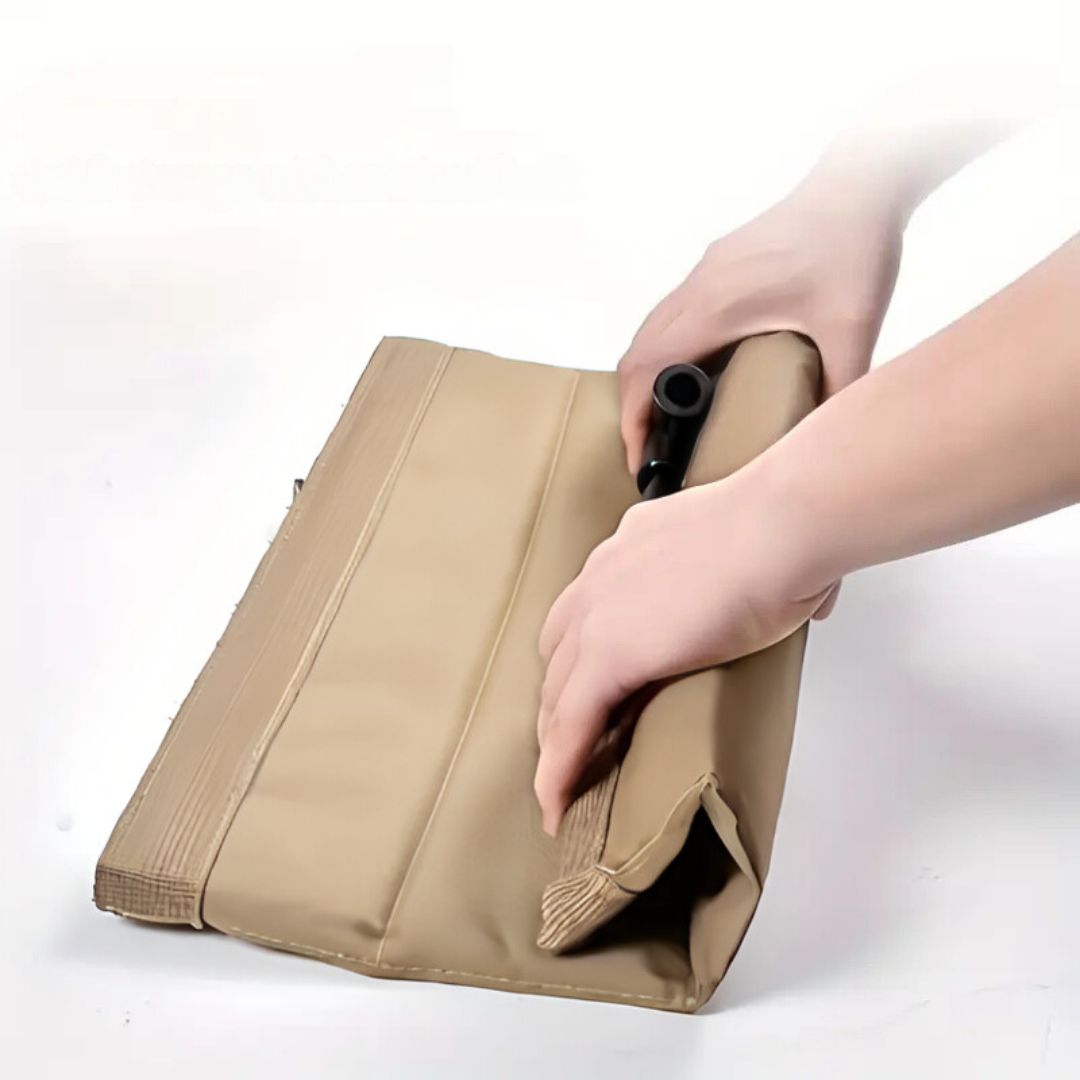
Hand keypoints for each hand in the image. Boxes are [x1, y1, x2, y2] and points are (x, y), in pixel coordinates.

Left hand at [534, 467, 832, 835]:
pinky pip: (569, 725)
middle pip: (559, 651)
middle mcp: (602, 574)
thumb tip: (814, 600)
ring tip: (565, 785)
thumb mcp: (766, 554)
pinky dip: (558, 768)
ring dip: (556, 738)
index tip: (593, 690)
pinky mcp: (607, 654)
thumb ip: (775, 579)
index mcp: (635, 547)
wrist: (781, 525)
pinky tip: (557, 804)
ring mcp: (597, 613)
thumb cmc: (787, 535)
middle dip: (561, 698)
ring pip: (556, 692)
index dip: (584, 655)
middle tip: (576, 743)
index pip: (591, 609)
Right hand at [618, 171, 903, 473]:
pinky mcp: (716, 268)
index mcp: (716, 305)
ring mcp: (703, 275)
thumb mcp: (854, 328)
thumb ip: (840, 386)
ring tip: (664, 420)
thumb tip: (826, 437)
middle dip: (632, 407)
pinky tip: (693, 374)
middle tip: (650, 449)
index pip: (646, 368)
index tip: (641, 456)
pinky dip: (664, 352)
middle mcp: (698, 288)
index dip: (633, 418)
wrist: (860, 182)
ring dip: (645, 378)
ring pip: (648, 333)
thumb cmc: (854, 246)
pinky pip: (670, 316)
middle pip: (635, 355)